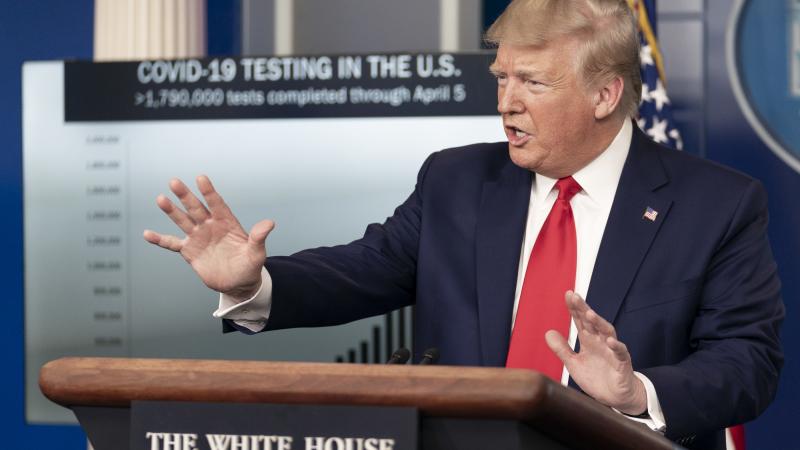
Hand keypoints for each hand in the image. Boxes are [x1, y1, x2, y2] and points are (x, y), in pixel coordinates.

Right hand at [143, 175, 274, 298]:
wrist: (238, 283)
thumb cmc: (250, 265)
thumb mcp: (257, 253)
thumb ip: (259, 237)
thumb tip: (270, 223)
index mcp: (227, 223)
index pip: (217, 204)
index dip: (209, 192)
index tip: (201, 178)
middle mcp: (210, 226)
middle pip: (196, 208)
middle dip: (186, 196)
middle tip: (174, 181)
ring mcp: (198, 237)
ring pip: (183, 220)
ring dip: (171, 211)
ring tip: (161, 199)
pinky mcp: (189, 251)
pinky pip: (172, 243)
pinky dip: (160, 239)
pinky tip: (147, 234)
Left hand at [545, 291, 646, 414]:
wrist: (615, 398)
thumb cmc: (596, 378)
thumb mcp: (574, 364)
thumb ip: (562, 349)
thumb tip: (548, 332)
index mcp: (589, 341)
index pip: (581, 321)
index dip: (575, 308)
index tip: (568, 294)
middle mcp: (600, 341)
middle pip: (592, 322)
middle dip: (584, 309)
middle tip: (575, 297)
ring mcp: (612, 351)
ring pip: (607, 332)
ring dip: (599, 323)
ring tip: (589, 314)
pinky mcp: (622, 363)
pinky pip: (621, 352)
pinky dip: (616, 346)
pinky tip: (609, 340)